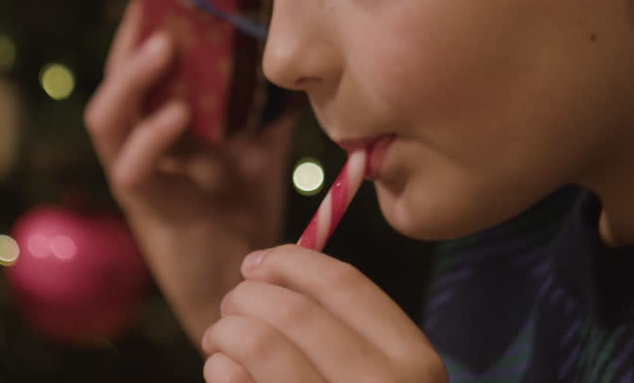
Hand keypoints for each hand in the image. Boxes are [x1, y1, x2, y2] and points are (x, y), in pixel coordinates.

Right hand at [85, 0, 295, 343]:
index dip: (147, 25)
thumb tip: (291, 58)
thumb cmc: (243, 213)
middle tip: (160, 3)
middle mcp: (139, 144)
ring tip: (163, 48)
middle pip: (117, 81)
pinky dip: (151, 137)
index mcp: (161, 125)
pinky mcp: (146, 209)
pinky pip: (132, 168)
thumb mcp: (259, 149)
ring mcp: (137, 176)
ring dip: (131, 80)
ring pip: (108, 119)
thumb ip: (263, 109)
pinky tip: (178, 114)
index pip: (143, 66)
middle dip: (132, 39)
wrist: (242, 286)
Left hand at [201, 245, 447, 382]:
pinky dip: (220, 371)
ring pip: (259, 343)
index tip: (256, 263)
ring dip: (225, 330)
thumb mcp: (383, 380)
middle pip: (293, 309)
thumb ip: (344, 333)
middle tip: (230, 306)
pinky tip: (222, 374)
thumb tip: (268, 268)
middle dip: (247, 297)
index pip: (344, 284)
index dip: (291, 262)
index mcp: (415, 365)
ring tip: (218, 340)